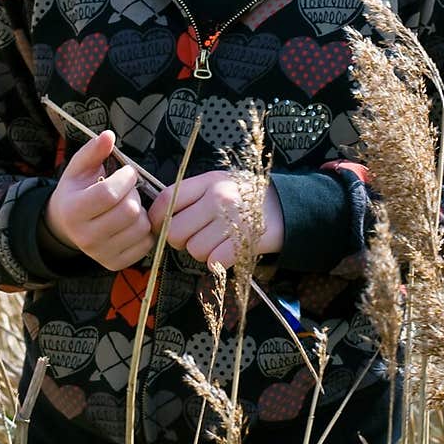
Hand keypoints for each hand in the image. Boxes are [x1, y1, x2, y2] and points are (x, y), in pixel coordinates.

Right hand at [44, 130, 154, 270]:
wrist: (66, 226)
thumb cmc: (77, 192)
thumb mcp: (78, 168)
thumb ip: (93, 151)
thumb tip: (109, 135)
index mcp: (73, 211)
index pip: (109, 194)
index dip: (126, 179)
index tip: (128, 172)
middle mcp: (85, 237)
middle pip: (130, 211)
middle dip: (135, 194)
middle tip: (128, 190)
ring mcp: (100, 254)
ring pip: (142, 228)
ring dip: (143, 211)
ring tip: (129, 205)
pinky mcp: (115, 263)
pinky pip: (147, 244)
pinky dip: (146, 230)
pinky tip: (133, 222)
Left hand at [148, 170, 283, 270]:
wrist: (287, 207)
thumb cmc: (246, 196)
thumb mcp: (219, 183)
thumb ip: (192, 194)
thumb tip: (159, 216)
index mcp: (208, 182)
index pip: (166, 200)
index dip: (156, 218)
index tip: (159, 226)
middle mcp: (218, 198)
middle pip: (175, 231)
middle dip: (179, 240)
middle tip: (193, 237)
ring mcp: (232, 221)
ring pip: (194, 250)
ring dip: (201, 252)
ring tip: (216, 241)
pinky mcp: (243, 242)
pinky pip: (214, 261)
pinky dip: (217, 262)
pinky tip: (226, 252)